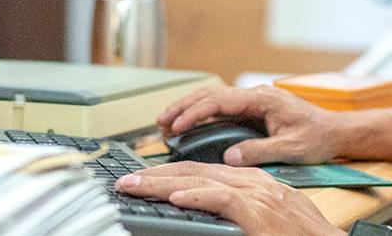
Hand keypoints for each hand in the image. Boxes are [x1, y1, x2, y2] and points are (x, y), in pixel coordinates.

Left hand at [116, 162, 342, 235]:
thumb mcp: (265, 220)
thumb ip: (236, 212)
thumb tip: (200, 210)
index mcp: (252, 183)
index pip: (200, 171)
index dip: (168, 173)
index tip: (143, 179)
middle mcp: (251, 183)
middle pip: (193, 170)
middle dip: (155, 174)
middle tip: (126, 180)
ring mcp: (256, 196)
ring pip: (200, 180)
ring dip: (162, 183)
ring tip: (135, 185)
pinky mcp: (259, 214)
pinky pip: (222, 200)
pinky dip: (196, 197)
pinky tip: (176, 199)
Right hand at [157, 85, 342, 165]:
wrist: (336, 131)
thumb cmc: (318, 137)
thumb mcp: (292, 148)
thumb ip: (260, 151)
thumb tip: (230, 157)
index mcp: (263, 98)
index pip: (220, 100)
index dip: (195, 112)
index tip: (177, 124)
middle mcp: (255, 94)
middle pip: (211, 94)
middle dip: (183, 106)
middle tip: (161, 122)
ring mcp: (253, 100)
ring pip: (213, 98)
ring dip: (189, 108)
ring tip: (167, 122)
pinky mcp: (253, 108)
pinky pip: (221, 107)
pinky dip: (202, 114)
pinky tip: (189, 124)